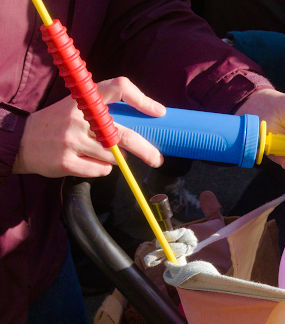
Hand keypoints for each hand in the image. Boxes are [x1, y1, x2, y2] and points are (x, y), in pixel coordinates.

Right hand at [13, 77, 165, 177]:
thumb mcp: (77, 108)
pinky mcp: (67, 161)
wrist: (21, 140)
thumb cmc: (59, 124)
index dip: (142, 100)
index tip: (159, 113)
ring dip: (115, 159)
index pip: (119, 88)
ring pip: (114, 157)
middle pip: (124, 135)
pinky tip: (86, 162)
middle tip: (157, 159)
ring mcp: (72, 140)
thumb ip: (104, 113)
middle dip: (146, 150)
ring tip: (96, 153)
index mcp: (84, 98)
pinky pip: (101, 171)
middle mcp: (79, 116)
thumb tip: (143, 128)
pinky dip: (101, 169)